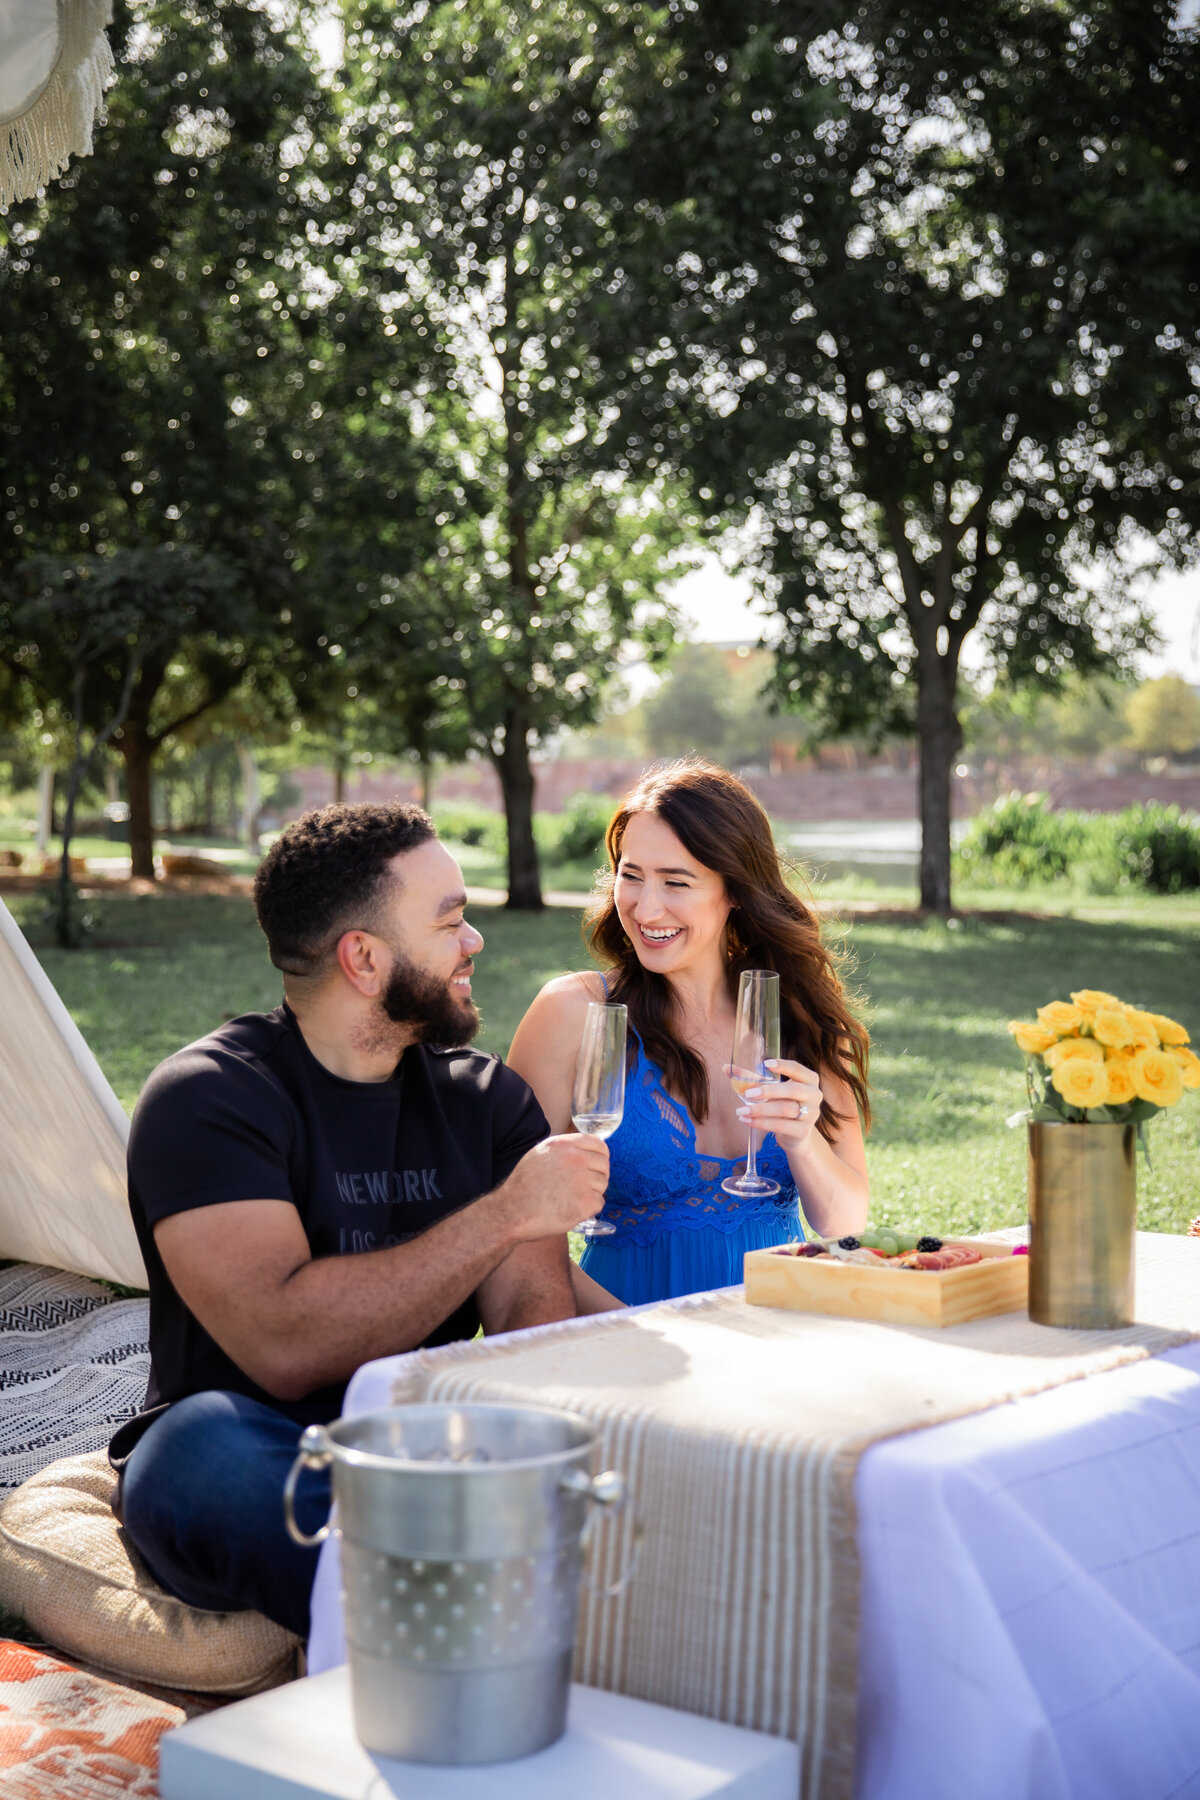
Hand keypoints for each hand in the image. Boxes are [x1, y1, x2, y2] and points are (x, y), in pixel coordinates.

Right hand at [493, 1133, 609, 1241]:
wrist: (512, 1212)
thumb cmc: (523, 1186)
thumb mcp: (539, 1155)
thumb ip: (563, 1150)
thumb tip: (586, 1151)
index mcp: (563, 1144)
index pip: (598, 1144)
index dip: (601, 1156)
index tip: (597, 1165)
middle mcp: (574, 1158)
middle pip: (604, 1165)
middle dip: (598, 1176)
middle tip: (583, 1188)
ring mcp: (581, 1180)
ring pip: (602, 1185)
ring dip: (592, 1194)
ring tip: (571, 1200)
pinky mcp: (585, 1202)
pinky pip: (598, 1203)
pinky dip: (588, 1210)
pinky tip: (571, 1210)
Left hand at [730, 1057, 822, 1158]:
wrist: (795, 1134)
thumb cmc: (782, 1104)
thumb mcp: (769, 1090)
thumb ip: (751, 1079)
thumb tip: (726, 1068)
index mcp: (809, 1080)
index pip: (798, 1069)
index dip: (783, 1066)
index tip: (765, 1064)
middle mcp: (814, 1095)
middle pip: (793, 1090)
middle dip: (769, 1091)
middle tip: (748, 1094)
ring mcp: (811, 1114)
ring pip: (786, 1109)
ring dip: (761, 1110)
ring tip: (741, 1111)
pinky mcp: (804, 1130)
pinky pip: (782, 1126)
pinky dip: (762, 1123)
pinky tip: (747, 1121)